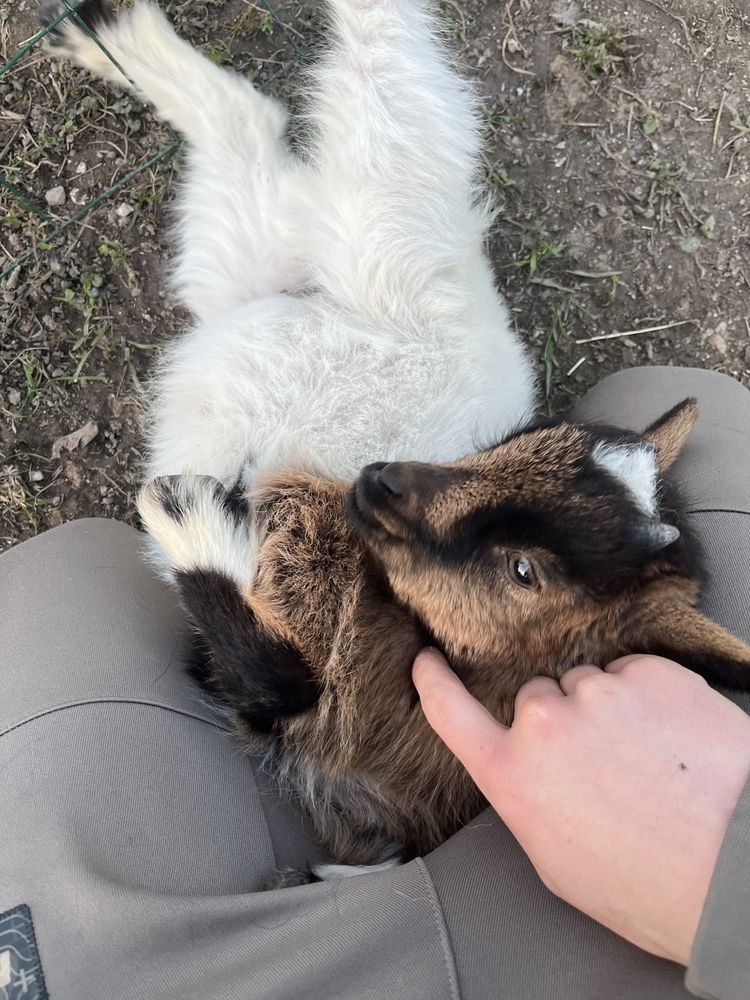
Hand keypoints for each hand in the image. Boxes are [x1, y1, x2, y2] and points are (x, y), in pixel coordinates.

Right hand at [412, 650, 749, 964]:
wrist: (734, 870)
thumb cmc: (651, 886)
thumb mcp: (558, 863)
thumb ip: (527, 802)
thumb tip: (531, 776)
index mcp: (513, 776)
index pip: (451, 713)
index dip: (433, 682)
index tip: (426, 660)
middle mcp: (545, 725)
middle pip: (538, 698)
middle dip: (561, 720)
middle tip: (605, 764)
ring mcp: (598, 693)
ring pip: (589, 683)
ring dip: (609, 708)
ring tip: (649, 758)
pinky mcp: (650, 675)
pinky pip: (634, 672)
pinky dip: (649, 698)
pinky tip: (671, 740)